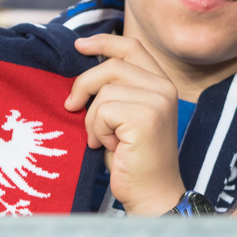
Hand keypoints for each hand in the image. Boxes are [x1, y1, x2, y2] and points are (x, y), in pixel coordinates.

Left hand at [66, 33, 186, 215]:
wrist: (152, 194)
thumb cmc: (132, 159)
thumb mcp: (123, 117)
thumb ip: (115, 91)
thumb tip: (84, 73)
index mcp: (161, 84)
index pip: (132, 48)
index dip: (104, 42)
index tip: (79, 46)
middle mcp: (164, 88)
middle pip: (112, 66)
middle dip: (84, 85)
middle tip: (72, 107)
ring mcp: (157, 101)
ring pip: (104, 92)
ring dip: (93, 120)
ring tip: (105, 140)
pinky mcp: (146, 117)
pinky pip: (103, 111)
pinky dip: (97, 131)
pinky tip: (110, 147)